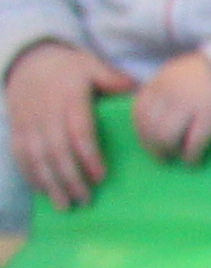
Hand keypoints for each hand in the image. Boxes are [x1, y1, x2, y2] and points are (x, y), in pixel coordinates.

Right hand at [7, 41, 133, 207]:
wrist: (30, 62)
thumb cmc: (70, 70)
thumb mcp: (92, 67)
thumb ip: (114, 80)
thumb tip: (137, 90)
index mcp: (68, 97)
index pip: (78, 131)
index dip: (89, 156)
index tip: (101, 177)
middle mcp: (45, 112)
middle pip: (57, 150)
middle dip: (71, 178)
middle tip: (86, 200)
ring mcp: (27, 121)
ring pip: (36, 157)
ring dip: (50, 183)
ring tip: (65, 205)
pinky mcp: (16, 129)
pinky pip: (20, 155)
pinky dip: (31, 175)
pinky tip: (43, 193)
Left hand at [129, 51, 210, 161]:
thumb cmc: (205, 75)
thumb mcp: (174, 75)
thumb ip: (160, 93)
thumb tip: (150, 119)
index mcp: (159, 84)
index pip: (139, 113)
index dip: (141, 132)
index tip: (148, 143)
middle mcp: (169, 94)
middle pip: (151, 128)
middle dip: (154, 147)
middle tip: (162, 156)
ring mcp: (189, 104)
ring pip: (167, 137)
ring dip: (170, 152)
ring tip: (178, 156)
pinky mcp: (210, 115)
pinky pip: (194, 142)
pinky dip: (191, 156)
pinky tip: (194, 161)